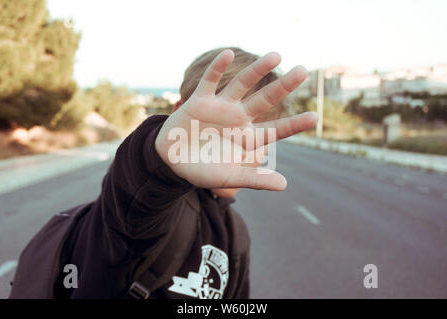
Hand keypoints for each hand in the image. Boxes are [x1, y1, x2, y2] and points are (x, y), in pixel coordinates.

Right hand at [155, 49, 317, 190]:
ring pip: (241, 84)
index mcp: (247, 138)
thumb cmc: (202, 170)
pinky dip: (216, 68)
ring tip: (276, 55)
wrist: (171, 161)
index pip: (276, 130)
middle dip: (283, 86)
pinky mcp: (200, 100)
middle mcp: (238, 119)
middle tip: (304, 71)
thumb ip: (254, 179)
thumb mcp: (228, 177)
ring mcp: (220, 107)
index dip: (294, 124)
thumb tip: (284, 185)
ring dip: (257, 70)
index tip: (315, 117)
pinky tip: (228, 53)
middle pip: (265, 100)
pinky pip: (209, 81)